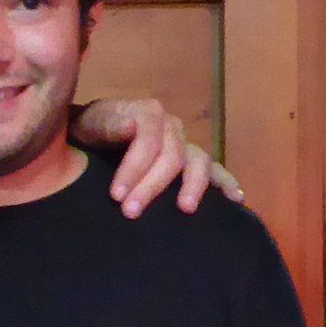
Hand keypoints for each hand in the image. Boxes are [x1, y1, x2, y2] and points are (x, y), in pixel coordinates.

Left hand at [72, 94, 241, 218]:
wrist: (91, 136)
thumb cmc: (89, 131)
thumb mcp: (91, 124)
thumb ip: (109, 126)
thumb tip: (131, 126)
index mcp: (148, 114)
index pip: (149, 140)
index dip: (135, 168)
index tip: (117, 195)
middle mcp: (171, 126)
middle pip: (172, 155)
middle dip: (152, 185)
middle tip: (131, 212)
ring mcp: (184, 144)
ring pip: (198, 161)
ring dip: (193, 186)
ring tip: (185, 208)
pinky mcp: (191, 163)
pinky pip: (214, 170)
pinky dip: (226, 182)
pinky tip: (236, 199)